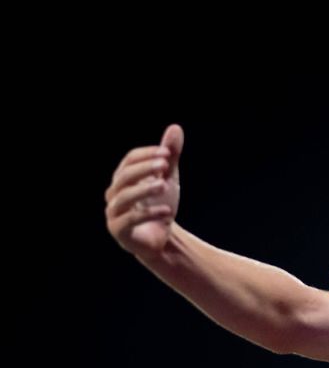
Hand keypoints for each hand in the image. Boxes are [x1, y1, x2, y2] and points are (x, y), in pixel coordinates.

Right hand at [106, 124, 183, 256]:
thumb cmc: (160, 205)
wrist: (161, 239)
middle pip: (124, 176)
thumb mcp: (168, 179)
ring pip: (125, 198)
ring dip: (145, 189)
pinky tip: (168, 211)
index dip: (146, 155)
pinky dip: (149, 214)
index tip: (167, 153)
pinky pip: (130, 220)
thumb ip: (170, 156)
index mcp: (123, 179)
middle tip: (165, 164)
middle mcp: (114, 194)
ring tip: (165, 185)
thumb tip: (175, 127)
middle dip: (144, 169)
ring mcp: (114, 213)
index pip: (129, 160)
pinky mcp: (119, 231)